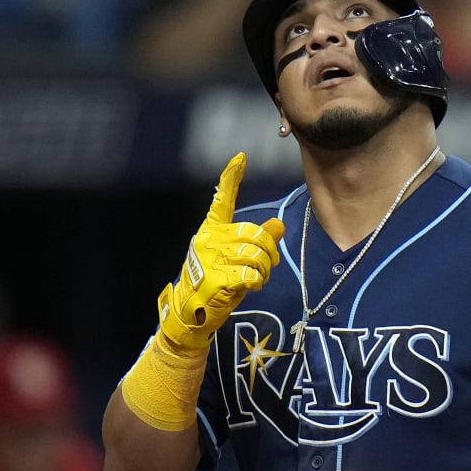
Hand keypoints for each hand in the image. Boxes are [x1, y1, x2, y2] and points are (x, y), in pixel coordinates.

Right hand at [156, 153, 284, 350]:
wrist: (191, 312)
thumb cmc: (215, 281)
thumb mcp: (235, 258)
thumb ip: (257, 240)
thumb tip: (279, 226)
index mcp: (211, 230)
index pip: (222, 200)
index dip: (232, 178)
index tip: (241, 157)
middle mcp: (210, 240)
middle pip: (255, 234)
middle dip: (269, 252)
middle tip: (268, 265)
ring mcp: (211, 259)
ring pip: (256, 255)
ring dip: (264, 270)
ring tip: (256, 278)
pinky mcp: (217, 279)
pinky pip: (252, 274)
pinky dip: (257, 281)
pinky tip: (250, 286)